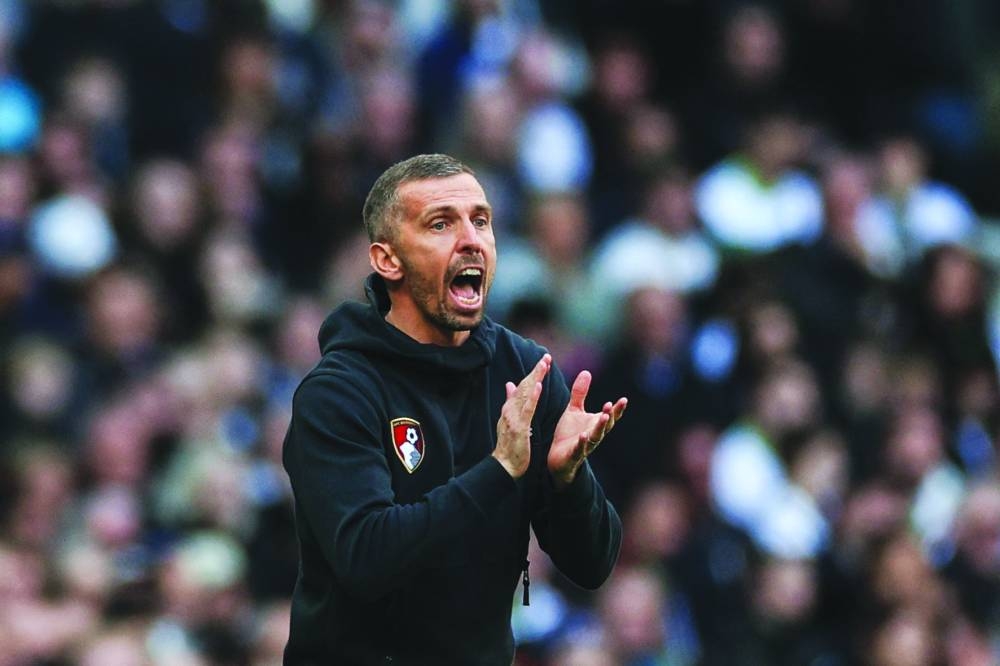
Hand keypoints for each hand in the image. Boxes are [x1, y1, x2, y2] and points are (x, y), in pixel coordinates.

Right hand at [493, 354, 550, 478]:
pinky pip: (528, 410)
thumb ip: (510, 401)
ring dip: (535, 378)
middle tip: (546, 357)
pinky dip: (533, 397)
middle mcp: (510, 410)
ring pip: (526, 394)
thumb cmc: (509, 445)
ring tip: (544, 364)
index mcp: (510, 408)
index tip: (543, 361)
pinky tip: (539, 386)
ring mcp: (514, 418)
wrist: (503, 465)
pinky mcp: (520, 428)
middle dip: (536, 371)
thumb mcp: (509, 420)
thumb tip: (510, 384)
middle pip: (524, 386)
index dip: (532, 373)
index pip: (522, 386)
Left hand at [549, 370, 626, 489]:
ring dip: (600, 427)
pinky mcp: (573, 454)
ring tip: (604, 417)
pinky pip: (579, 448)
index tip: (624, 399)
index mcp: (595, 424)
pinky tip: (583, 436)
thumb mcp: (574, 410)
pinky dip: (582, 443)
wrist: (557, 458)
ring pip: (595, 436)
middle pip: (605, 425)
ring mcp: (585, 445)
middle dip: (610, 416)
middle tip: (611, 405)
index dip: (617, 409)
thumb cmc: (568, 434)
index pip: (610, 415)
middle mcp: (594, 435)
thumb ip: (580, 393)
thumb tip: (587, 371)